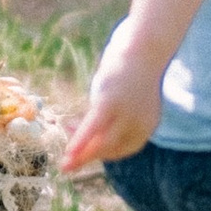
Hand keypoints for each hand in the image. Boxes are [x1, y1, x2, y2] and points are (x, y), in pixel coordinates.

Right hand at [60, 31, 166, 173]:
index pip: (120, 148)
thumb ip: (116, 110)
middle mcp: (138, 125)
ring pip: (101, 143)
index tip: (81, 145)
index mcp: (146, 126)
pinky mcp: (110, 103)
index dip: (98, 151)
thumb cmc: (134, 67)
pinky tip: (69, 152)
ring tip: (64, 165)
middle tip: (67, 158)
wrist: (145, 45)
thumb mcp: (127, 95)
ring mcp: (125, 114)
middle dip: (87, 154)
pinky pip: (92, 128)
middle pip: (109, 148)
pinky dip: (80, 141)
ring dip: (81, 156)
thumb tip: (97, 118)